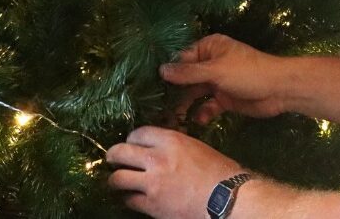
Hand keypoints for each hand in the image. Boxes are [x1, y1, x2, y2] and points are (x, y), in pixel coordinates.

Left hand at [106, 126, 242, 218]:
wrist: (227, 199)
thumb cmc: (220, 172)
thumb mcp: (197, 148)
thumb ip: (175, 145)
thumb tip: (160, 148)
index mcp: (171, 140)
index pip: (138, 133)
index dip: (132, 138)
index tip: (132, 144)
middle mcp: (157, 159)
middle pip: (120, 152)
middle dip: (112, 155)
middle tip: (112, 159)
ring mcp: (152, 183)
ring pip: (117, 178)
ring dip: (115, 179)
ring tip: (117, 181)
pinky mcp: (151, 206)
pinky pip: (129, 200)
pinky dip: (128, 199)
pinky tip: (131, 198)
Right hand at [160, 34, 285, 124]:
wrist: (279, 90)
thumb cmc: (248, 72)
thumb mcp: (216, 70)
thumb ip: (188, 73)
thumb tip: (161, 70)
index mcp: (208, 48)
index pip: (181, 59)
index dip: (167, 73)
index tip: (149, 88)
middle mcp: (210, 63)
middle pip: (185, 78)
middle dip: (173, 93)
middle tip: (157, 110)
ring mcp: (217, 82)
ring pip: (194, 94)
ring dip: (185, 106)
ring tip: (173, 120)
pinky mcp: (224, 99)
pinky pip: (207, 106)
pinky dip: (202, 113)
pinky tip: (199, 121)